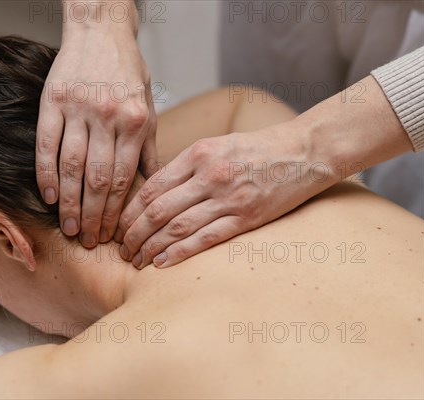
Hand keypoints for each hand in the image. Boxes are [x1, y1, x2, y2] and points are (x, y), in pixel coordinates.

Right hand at [36, 1, 157, 247]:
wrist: (100, 30)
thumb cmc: (126, 70)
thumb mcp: (147, 106)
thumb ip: (147, 146)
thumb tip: (149, 184)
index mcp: (134, 121)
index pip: (123, 178)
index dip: (114, 211)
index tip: (109, 234)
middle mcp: (107, 117)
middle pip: (97, 179)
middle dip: (92, 215)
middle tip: (86, 239)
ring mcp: (78, 108)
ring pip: (71, 166)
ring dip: (68, 202)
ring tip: (67, 226)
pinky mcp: (52, 100)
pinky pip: (46, 144)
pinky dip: (45, 172)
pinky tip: (48, 195)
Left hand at [115, 125, 338, 267]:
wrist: (304, 152)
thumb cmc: (257, 148)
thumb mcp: (216, 144)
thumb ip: (186, 166)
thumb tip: (153, 192)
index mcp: (198, 153)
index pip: (152, 186)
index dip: (129, 210)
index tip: (118, 225)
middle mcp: (209, 175)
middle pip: (158, 210)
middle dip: (133, 233)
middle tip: (121, 249)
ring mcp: (228, 198)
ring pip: (177, 227)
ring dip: (151, 247)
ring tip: (136, 260)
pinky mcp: (246, 218)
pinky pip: (206, 239)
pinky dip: (180, 253)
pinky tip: (162, 263)